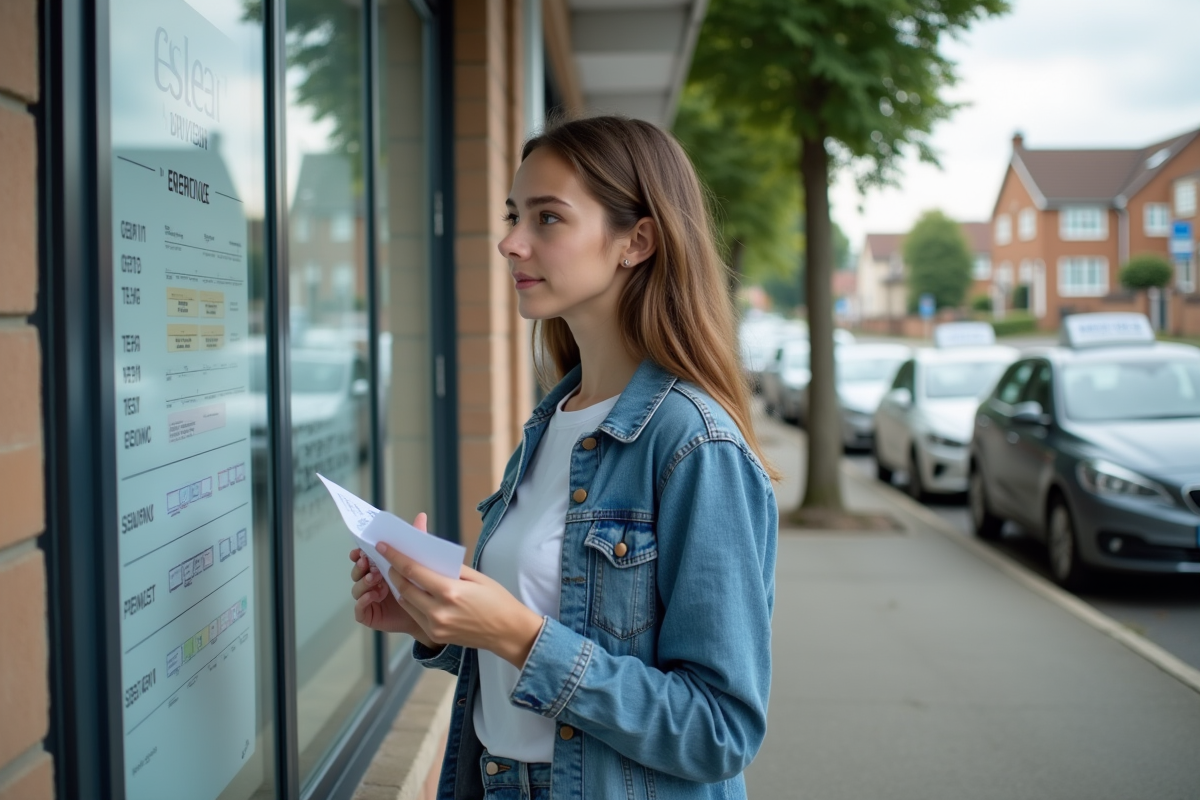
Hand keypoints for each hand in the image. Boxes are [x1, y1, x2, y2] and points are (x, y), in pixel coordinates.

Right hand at [348, 512, 440, 649]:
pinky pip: (359, 609)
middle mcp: (371, 582)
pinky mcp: (369, 614)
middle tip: (367, 562)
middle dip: (360, 566)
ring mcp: (368, 598)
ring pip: (356, 589)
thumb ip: (416, 540)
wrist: (427, 614)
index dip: (359, 553)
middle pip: (357, 572)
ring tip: (374, 579)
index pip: (363, 558)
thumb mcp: (418, 561)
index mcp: (378, 568)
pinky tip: (371, 596)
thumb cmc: (420, 587)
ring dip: (363, 582)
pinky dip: (362, 602)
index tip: (360, 550)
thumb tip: (421, 516)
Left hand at [374, 541, 544, 668]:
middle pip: (404, 588)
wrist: (508, 632)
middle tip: (389, 559)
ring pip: (406, 603)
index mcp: (450, 591)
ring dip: (399, 587)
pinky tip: (412, 592)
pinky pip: (415, 615)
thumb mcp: (477, 577)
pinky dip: (410, 601)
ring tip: (398, 574)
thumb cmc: (498, 601)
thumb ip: (450, 569)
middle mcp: (438, 611)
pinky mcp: (435, 635)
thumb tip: (428, 560)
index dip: (396, 557)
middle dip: (393, 572)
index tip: (384, 546)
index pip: (413, 571)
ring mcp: (435, 626)